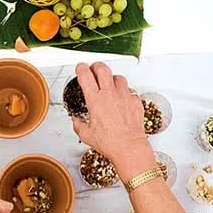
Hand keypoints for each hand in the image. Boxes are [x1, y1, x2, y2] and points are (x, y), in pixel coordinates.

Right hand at [71, 62, 154, 177]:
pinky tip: (122, 98)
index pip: (86, 75)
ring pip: (118, 77)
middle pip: (103, 69)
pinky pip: (130, 90)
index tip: (80, 68)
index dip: (81, 68)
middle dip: (96, 66)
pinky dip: (124, 91)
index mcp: (95, 100)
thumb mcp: (86, 135)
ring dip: (112, 78)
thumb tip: (76, 121)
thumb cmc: (110, 142)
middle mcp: (110, 94)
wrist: (129, 147)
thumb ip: (78, 124)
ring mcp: (124, 96)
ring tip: (109, 84)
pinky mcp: (135, 101)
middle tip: (94, 69)